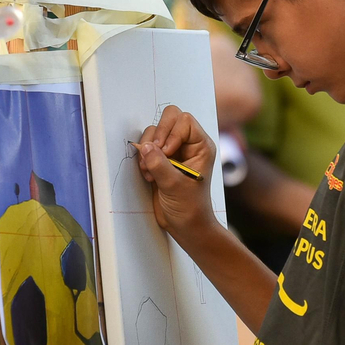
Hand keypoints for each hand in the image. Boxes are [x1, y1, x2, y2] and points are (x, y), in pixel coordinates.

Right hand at [136, 106, 215, 235]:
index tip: (166, 153)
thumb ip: (159, 164)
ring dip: (148, 149)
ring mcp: (174, 151)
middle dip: (157, 135)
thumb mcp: (175, 186)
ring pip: (154, 132)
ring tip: (150, 171)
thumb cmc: (190, 208)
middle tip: (155, 154)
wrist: (185, 226)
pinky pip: (147, 146)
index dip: (171, 133)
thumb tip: (144, 146)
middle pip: (169, 118)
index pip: (184, 120)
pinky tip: (148, 175)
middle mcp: (188, 144)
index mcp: (201, 146)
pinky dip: (143, 158)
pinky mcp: (160, 160)